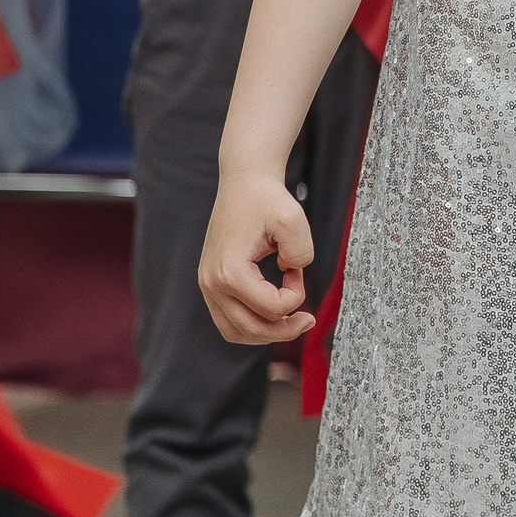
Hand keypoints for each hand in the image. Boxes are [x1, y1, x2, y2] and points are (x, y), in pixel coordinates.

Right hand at [198, 172, 316, 345]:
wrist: (243, 183)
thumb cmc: (266, 199)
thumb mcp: (293, 218)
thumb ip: (302, 252)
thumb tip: (291, 273)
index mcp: (229, 271)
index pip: (271, 308)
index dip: (296, 294)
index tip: (297, 269)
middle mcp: (212, 284)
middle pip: (251, 329)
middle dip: (285, 330)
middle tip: (308, 320)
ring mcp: (207, 286)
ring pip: (236, 332)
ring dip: (266, 333)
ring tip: (291, 322)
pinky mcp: (210, 284)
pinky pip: (229, 321)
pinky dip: (252, 324)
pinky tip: (272, 313)